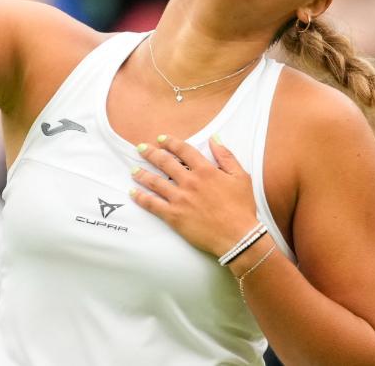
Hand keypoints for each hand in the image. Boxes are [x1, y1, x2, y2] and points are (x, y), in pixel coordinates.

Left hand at [129, 135, 258, 256]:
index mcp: (206, 170)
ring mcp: (180, 199)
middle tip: (140, 148)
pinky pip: (153, 204)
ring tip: (133, 169)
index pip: (184, 150)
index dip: (171, 142)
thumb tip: (215, 138)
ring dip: (142, 174)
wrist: (237, 236)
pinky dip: (141, 198)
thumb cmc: (242, 208)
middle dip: (151, 153)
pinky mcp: (174, 216)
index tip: (161, 139)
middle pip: (165, 162)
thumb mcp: (241, 177)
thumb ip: (226, 156)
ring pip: (155, 182)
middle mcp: (190, 182)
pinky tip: (133, 193)